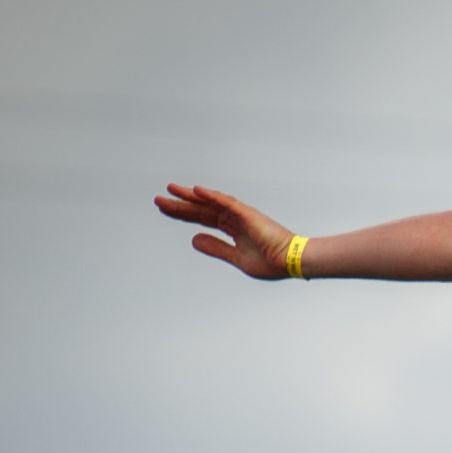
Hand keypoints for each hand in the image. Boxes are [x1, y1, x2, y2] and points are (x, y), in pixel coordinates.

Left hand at [154, 182, 298, 278]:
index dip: (183, 214)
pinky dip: (212, 196)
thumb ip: (216, 248)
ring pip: (210, 203)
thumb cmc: (272, 262)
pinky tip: (196, 191)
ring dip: (190, 196)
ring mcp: (242, 215)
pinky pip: (227, 203)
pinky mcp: (249, 215)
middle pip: (201, 209)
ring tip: (170, 190)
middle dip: (180, 205)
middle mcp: (234, 219)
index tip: (165, 210)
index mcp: (232, 229)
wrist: (292, 262)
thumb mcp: (237, 258)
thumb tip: (193, 240)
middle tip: (159, 200)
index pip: (202, 219)